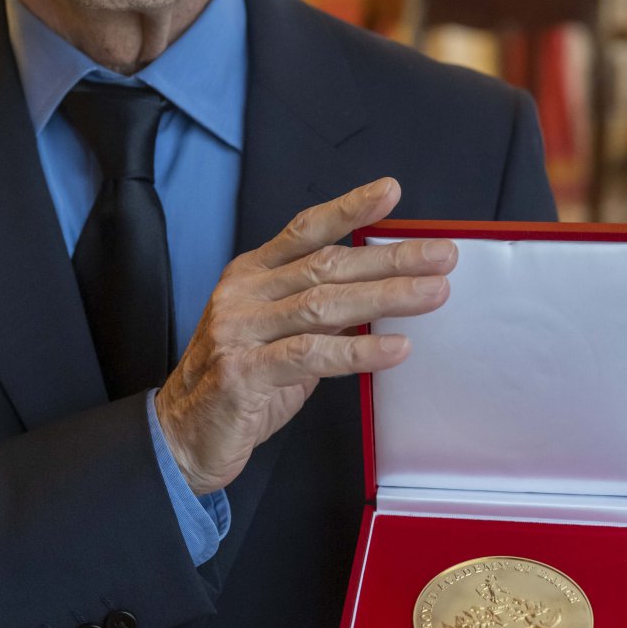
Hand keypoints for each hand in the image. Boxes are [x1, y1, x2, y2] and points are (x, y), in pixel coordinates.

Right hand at [154, 176, 454, 494]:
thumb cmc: (243, 381)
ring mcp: (240, 331)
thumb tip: (384, 287)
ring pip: (322, 305)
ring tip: (433, 293)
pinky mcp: (243, 373)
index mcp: (252, 274)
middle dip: (391, 259)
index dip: (349, 209)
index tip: (391, 193)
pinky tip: (396, 348)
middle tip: (443, 256)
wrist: (183, 435)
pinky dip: (358, 350)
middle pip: (326, 266)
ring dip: (385, 298)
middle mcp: (243, 294)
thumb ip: (321, 308)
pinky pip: (310, 355)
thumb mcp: (282, 333)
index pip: (305, 230)